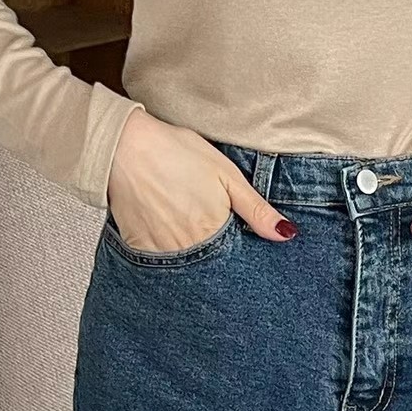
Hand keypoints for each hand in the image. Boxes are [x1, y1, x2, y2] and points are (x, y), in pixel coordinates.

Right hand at [106, 109, 298, 252]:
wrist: (125, 145)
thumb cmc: (177, 152)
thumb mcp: (226, 175)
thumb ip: (256, 210)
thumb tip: (286, 234)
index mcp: (213, 231)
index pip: (235, 258)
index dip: (237, 248)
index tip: (232, 236)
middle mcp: (187, 249)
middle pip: (209, 265)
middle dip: (214, 254)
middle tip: (201, 221)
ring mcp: (160, 251)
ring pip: (184, 264)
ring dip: (190, 253)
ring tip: (183, 222)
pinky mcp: (138, 247)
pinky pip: (158, 261)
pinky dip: (166, 251)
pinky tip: (165, 226)